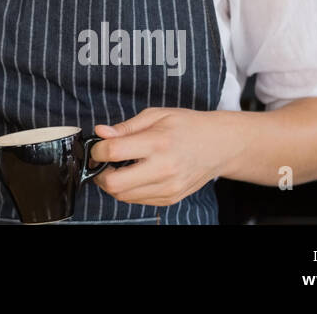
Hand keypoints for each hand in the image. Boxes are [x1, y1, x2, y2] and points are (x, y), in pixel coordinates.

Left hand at [86, 108, 243, 206]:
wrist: (219, 145)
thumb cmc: (188, 126)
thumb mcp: (156, 115)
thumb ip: (125, 127)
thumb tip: (100, 133)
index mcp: (158, 143)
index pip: (114, 152)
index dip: (97, 150)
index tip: (97, 146)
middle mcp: (163, 169)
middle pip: (114, 183)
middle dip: (99, 173)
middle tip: (100, 161)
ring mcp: (168, 188)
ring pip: (123, 196)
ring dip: (112, 183)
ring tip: (117, 167)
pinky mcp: (170, 199)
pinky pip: (137, 200)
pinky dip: (128, 190)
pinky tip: (133, 175)